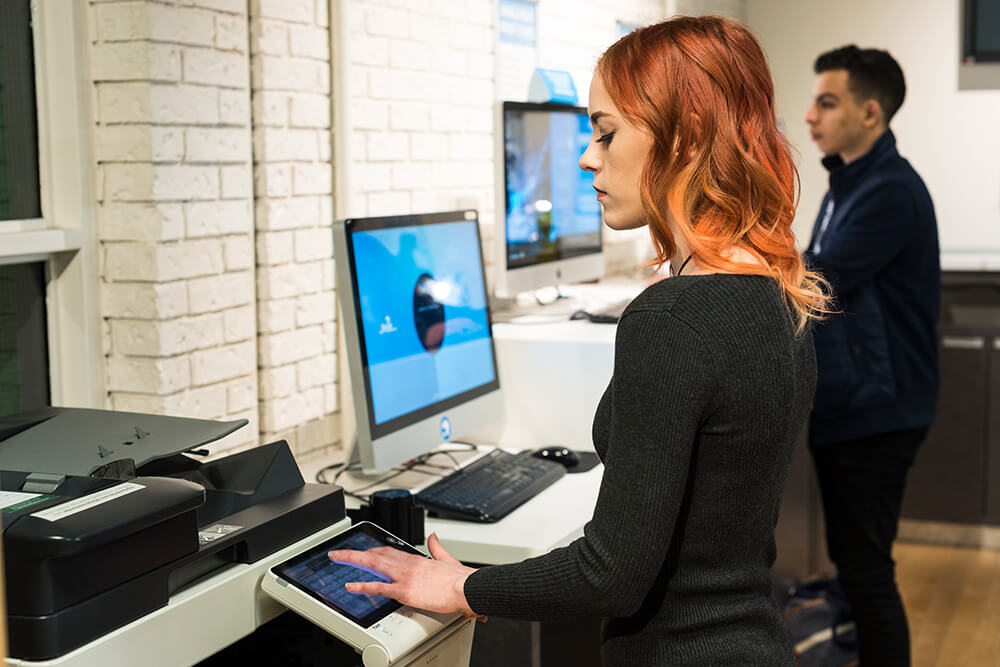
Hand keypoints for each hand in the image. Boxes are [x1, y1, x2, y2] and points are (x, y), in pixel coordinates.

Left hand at [328, 533, 483, 618]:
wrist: (466, 587)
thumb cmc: (459, 579)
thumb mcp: (447, 558)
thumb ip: (437, 547)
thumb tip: (434, 536)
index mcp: (417, 559)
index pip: (389, 551)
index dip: (373, 550)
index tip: (364, 550)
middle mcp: (408, 564)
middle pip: (376, 554)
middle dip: (355, 553)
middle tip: (339, 553)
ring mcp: (405, 577)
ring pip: (373, 565)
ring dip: (353, 561)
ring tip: (338, 559)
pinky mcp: (405, 591)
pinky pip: (379, 587)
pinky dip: (362, 586)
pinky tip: (351, 586)